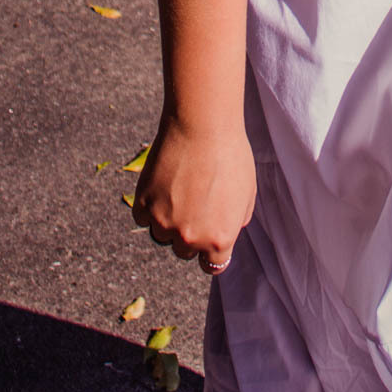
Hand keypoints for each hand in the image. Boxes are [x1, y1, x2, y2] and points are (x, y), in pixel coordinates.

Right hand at [132, 111, 256, 274]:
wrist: (203, 126)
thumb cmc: (230, 154)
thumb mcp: (247, 192)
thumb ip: (238, 220)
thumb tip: (228, 232)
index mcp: (219, 239)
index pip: (212, 264)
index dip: (210, 249)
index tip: (207, 234)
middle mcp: (190, 239)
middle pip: (184, 251)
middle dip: (189, 232)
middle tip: (193, 202)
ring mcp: (165, 224)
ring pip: (161, 235)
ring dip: (167, 220)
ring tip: (179, 188)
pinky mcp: (144, 206)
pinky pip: (144, 217)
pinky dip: (150, 205)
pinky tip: (163, 183)